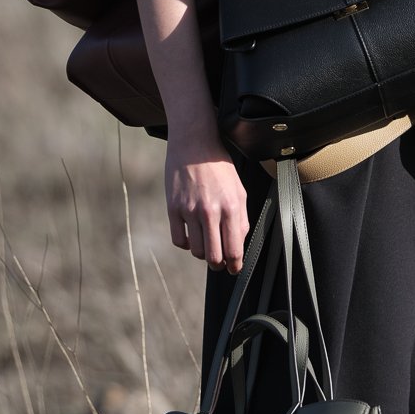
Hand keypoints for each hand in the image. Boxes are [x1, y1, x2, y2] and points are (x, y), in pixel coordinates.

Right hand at [164, 128, 249, 272]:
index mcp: (231, 207)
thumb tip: (238, 243)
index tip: (234, 269)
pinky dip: (186, 244)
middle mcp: (211, 211)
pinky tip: (191, 238)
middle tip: (219, 264)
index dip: (235, 265)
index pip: (234, 249)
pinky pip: (179, 240)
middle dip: (219, 265)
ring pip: (196, 251)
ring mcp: (190, 211)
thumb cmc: (219, 167)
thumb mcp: (239, 190)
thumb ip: (241, 218)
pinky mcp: (173, 208)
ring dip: (202, 254)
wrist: (194, 144)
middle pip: (214, 256)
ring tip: (206, 246)